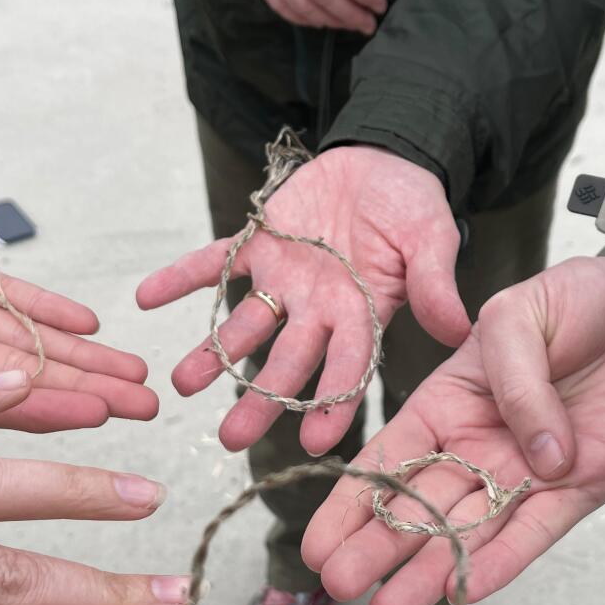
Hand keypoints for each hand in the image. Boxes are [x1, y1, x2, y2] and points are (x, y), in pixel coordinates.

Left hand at [138, 145, 470, 455]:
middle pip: (287, 362)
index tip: (313, 443)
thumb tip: (458, 329)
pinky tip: (146, 297)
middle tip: (231, 439)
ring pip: (245, 324)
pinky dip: (181, 277)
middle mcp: (319, 307)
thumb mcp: (433, 240)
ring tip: (182, 382)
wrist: (384, 161)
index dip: (332, 405)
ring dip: (214, 353)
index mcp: (363, 313)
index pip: (348, 369)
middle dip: (261, 400)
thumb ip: (435, 284)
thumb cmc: (414, 207)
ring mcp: (285, 278)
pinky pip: (214, 261)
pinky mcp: (259, 242)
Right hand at [302, 256, 604, 604]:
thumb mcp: (519, 314)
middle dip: (378, 547)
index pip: (391, 457)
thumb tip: (536, 460)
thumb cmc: (581, 298)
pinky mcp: (583, 488)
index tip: (318, 544)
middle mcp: (479, 444)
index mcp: (449, 399)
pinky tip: (466, 593)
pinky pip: (538, 532)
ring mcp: (528, 472)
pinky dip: (505, 563)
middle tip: (340, 588)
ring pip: (469, 530)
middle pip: (420, 504)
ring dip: (430, 569)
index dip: (352, 501)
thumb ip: (514, 380)